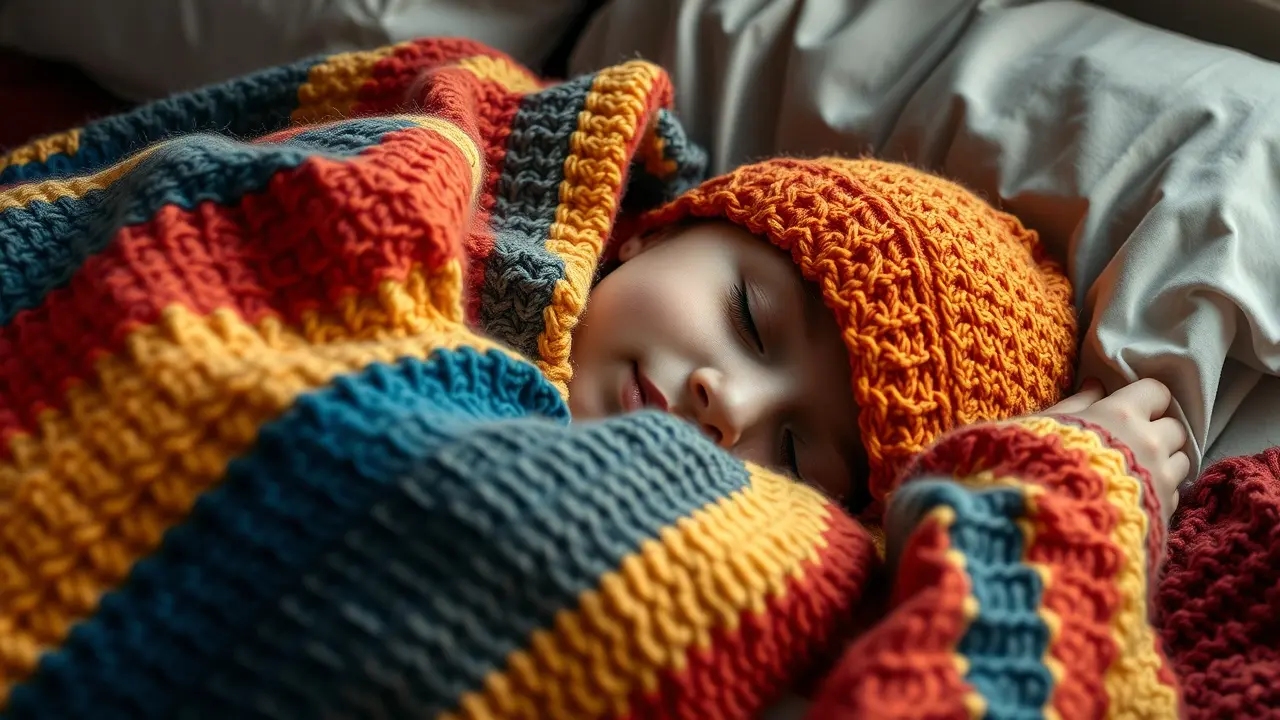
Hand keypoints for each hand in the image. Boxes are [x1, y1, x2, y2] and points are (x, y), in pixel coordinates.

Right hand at [1041, 378, 1188, 524]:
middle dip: (1158, 432)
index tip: (1133, 409)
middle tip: (1134, 444)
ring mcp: (1161, 477)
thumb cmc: (1043, 463)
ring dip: (1165, 463)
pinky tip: (1136, 497)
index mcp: (1122, 414)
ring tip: (1139, 473)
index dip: (1146, 400)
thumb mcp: (1050, 425)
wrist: (1054, 520)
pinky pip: (1174, 493)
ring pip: (1182, 461)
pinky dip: (1160, 491)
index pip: (1157, 392)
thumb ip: (1078, 403)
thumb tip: (1095, 384)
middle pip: (1175, 427)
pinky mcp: (1164, 509)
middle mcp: (1150, 442)